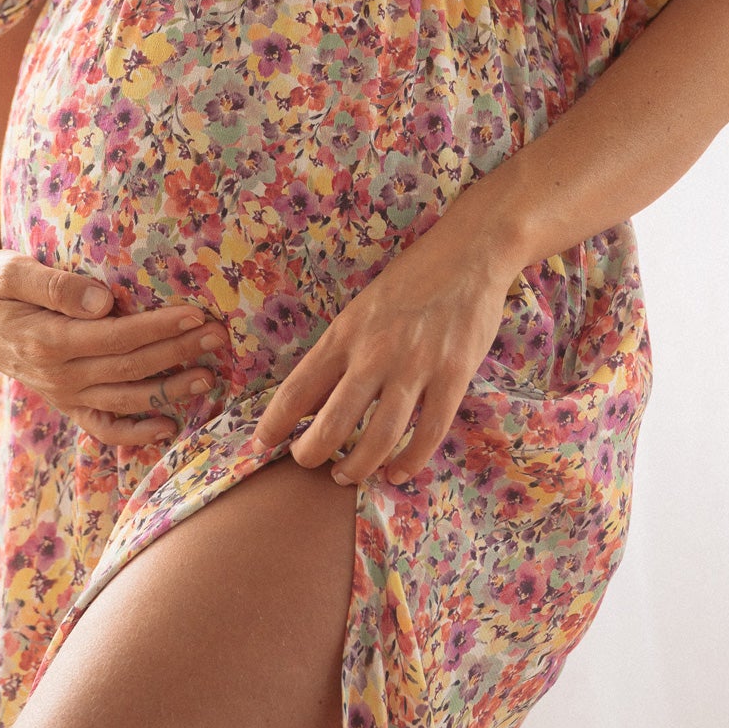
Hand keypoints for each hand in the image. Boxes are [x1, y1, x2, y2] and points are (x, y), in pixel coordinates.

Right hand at [0, 251, 229, 447]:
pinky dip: (136, 434)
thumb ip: (53, 285)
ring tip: (210, 376)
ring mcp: (62, 393)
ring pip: (125, 399)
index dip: (159, 328)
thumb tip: (102, 300)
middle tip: (219, 337)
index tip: (196, 313)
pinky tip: (169, 427)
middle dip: (178, 352)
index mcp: (46, 341)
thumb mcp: (9, 271)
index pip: (116, 337)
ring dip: (170, 390)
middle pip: (130, 367)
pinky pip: (103, 427)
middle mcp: (57, 375)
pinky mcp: (65, 401)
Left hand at [251, 203, 524, 485]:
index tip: (260, 445)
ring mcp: (416, 366)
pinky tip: (397, 472)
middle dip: (312, 455)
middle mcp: (375, 352)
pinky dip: (409, 461)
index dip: (274, 424)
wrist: (469, 252)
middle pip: (332, 423)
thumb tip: (307, 402)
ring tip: (346, 475)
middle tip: (308, 464)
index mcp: (346, 333)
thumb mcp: (362, 309)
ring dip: (358, 467)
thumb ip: (338, 354)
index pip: (298, 388)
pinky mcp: (453, 376)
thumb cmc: (410, 281)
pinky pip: (428, 433)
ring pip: (378, 437)